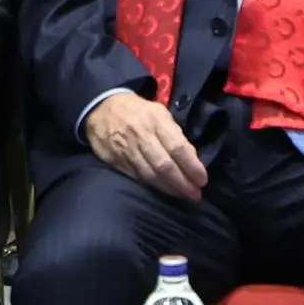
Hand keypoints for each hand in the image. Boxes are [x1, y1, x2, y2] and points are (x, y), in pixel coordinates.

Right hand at [82, 91, 207, 204]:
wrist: (100, 108)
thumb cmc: (138, 111)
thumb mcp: (159, 113)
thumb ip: (175, 133)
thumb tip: (191, 158)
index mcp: (156, 120)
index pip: (177, 147)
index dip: (191, 166)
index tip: (202, 179)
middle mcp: (141, 135)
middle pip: (164, 165)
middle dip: (182, 183)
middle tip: (195, 195)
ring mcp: (127, 150)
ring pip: (150, 175)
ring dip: (169, 189)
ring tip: (182, 196)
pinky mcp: (116, 161)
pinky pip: (137, 178)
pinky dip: (152, 187)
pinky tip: (162, 192)